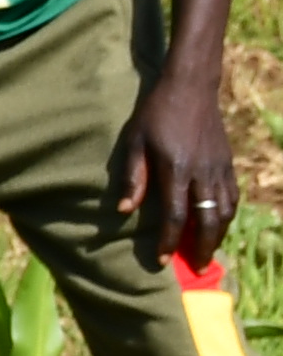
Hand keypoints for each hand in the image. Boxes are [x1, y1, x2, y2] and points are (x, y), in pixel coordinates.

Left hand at [116, 67, 242, 274]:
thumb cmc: (155, 113)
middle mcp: (202, 172)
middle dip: (202, 247)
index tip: (162, 259)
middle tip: (197, 267)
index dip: (169, 240)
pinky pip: (232, 197)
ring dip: (218, 235)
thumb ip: (133, 176)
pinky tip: (217, 224)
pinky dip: (226, 215)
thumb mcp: (134, 140)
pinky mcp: (228, 163)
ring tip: (207, 251)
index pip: (175, 215)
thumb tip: (124, 210)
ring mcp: (219, 168)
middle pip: (208, 219)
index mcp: (176, 168)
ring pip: (225, 211)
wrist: (190, 88)